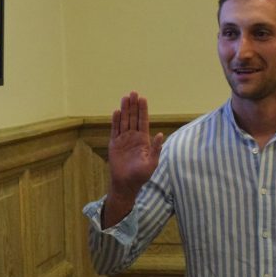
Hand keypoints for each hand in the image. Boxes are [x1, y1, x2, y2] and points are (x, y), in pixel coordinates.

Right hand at [102, 92, 163, 226]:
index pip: (143, 121)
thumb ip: (156, 149)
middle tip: (133, 93)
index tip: (143, 98)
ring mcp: (123, 140)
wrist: (126, 184)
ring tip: (125, 98)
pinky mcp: (114, 144)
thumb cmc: (141, 176)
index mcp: (143, 140)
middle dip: (133, 106)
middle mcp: (133, 137)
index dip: (143, 110)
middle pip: (133, 118)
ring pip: (124, 121)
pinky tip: (117, 111)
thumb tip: (161, 134)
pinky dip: (115, 121)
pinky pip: (114, 130)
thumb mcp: (152, 163)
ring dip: (125, 110)